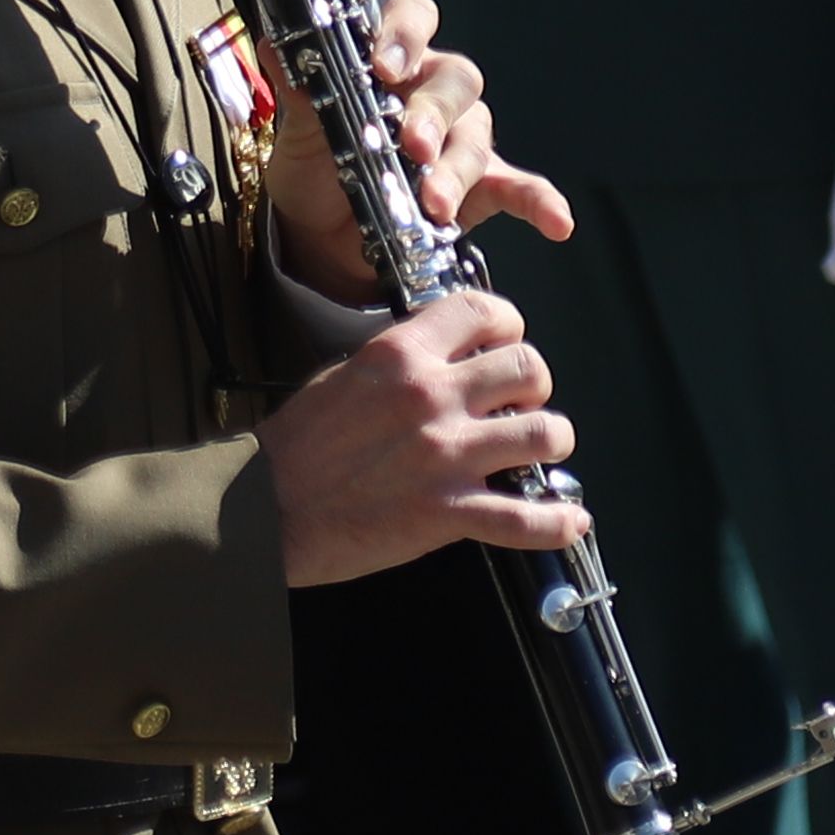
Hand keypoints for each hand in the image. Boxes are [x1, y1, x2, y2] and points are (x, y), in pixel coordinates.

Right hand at [263, 286, 582, 583]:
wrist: (265, 510)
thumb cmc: (296, 447)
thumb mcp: (345, 374)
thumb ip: (401, 360)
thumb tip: (442, 355)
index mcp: (402, 354)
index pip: (484, 311)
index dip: (508, 324)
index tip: (507, 339)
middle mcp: (432, 397)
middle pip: (530, 367)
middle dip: (536, 385)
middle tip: (520, 401)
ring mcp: (445, 456)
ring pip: (546, 433)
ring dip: (550, 441)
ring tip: (538, 451)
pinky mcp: (448, 513)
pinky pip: (526, 519)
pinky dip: (556, 523)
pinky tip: (568, 521)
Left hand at [265, 0, 579, 306]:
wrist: (320, 243)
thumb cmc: (313, 172)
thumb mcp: (298, 135)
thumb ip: (299, 92)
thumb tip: (275, 43)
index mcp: (391, 62)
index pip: (414, 18)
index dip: (405, 33)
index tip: (383, 63)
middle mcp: (433, 93)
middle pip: (455, 79)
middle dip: (433, 112)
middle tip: (411, 146)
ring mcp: (460, 140)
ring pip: (476, 136)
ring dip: (455, 170)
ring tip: (432, 205)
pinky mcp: (482, 189)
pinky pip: (521, 187)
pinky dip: (540, 202)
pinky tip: (557, 222)